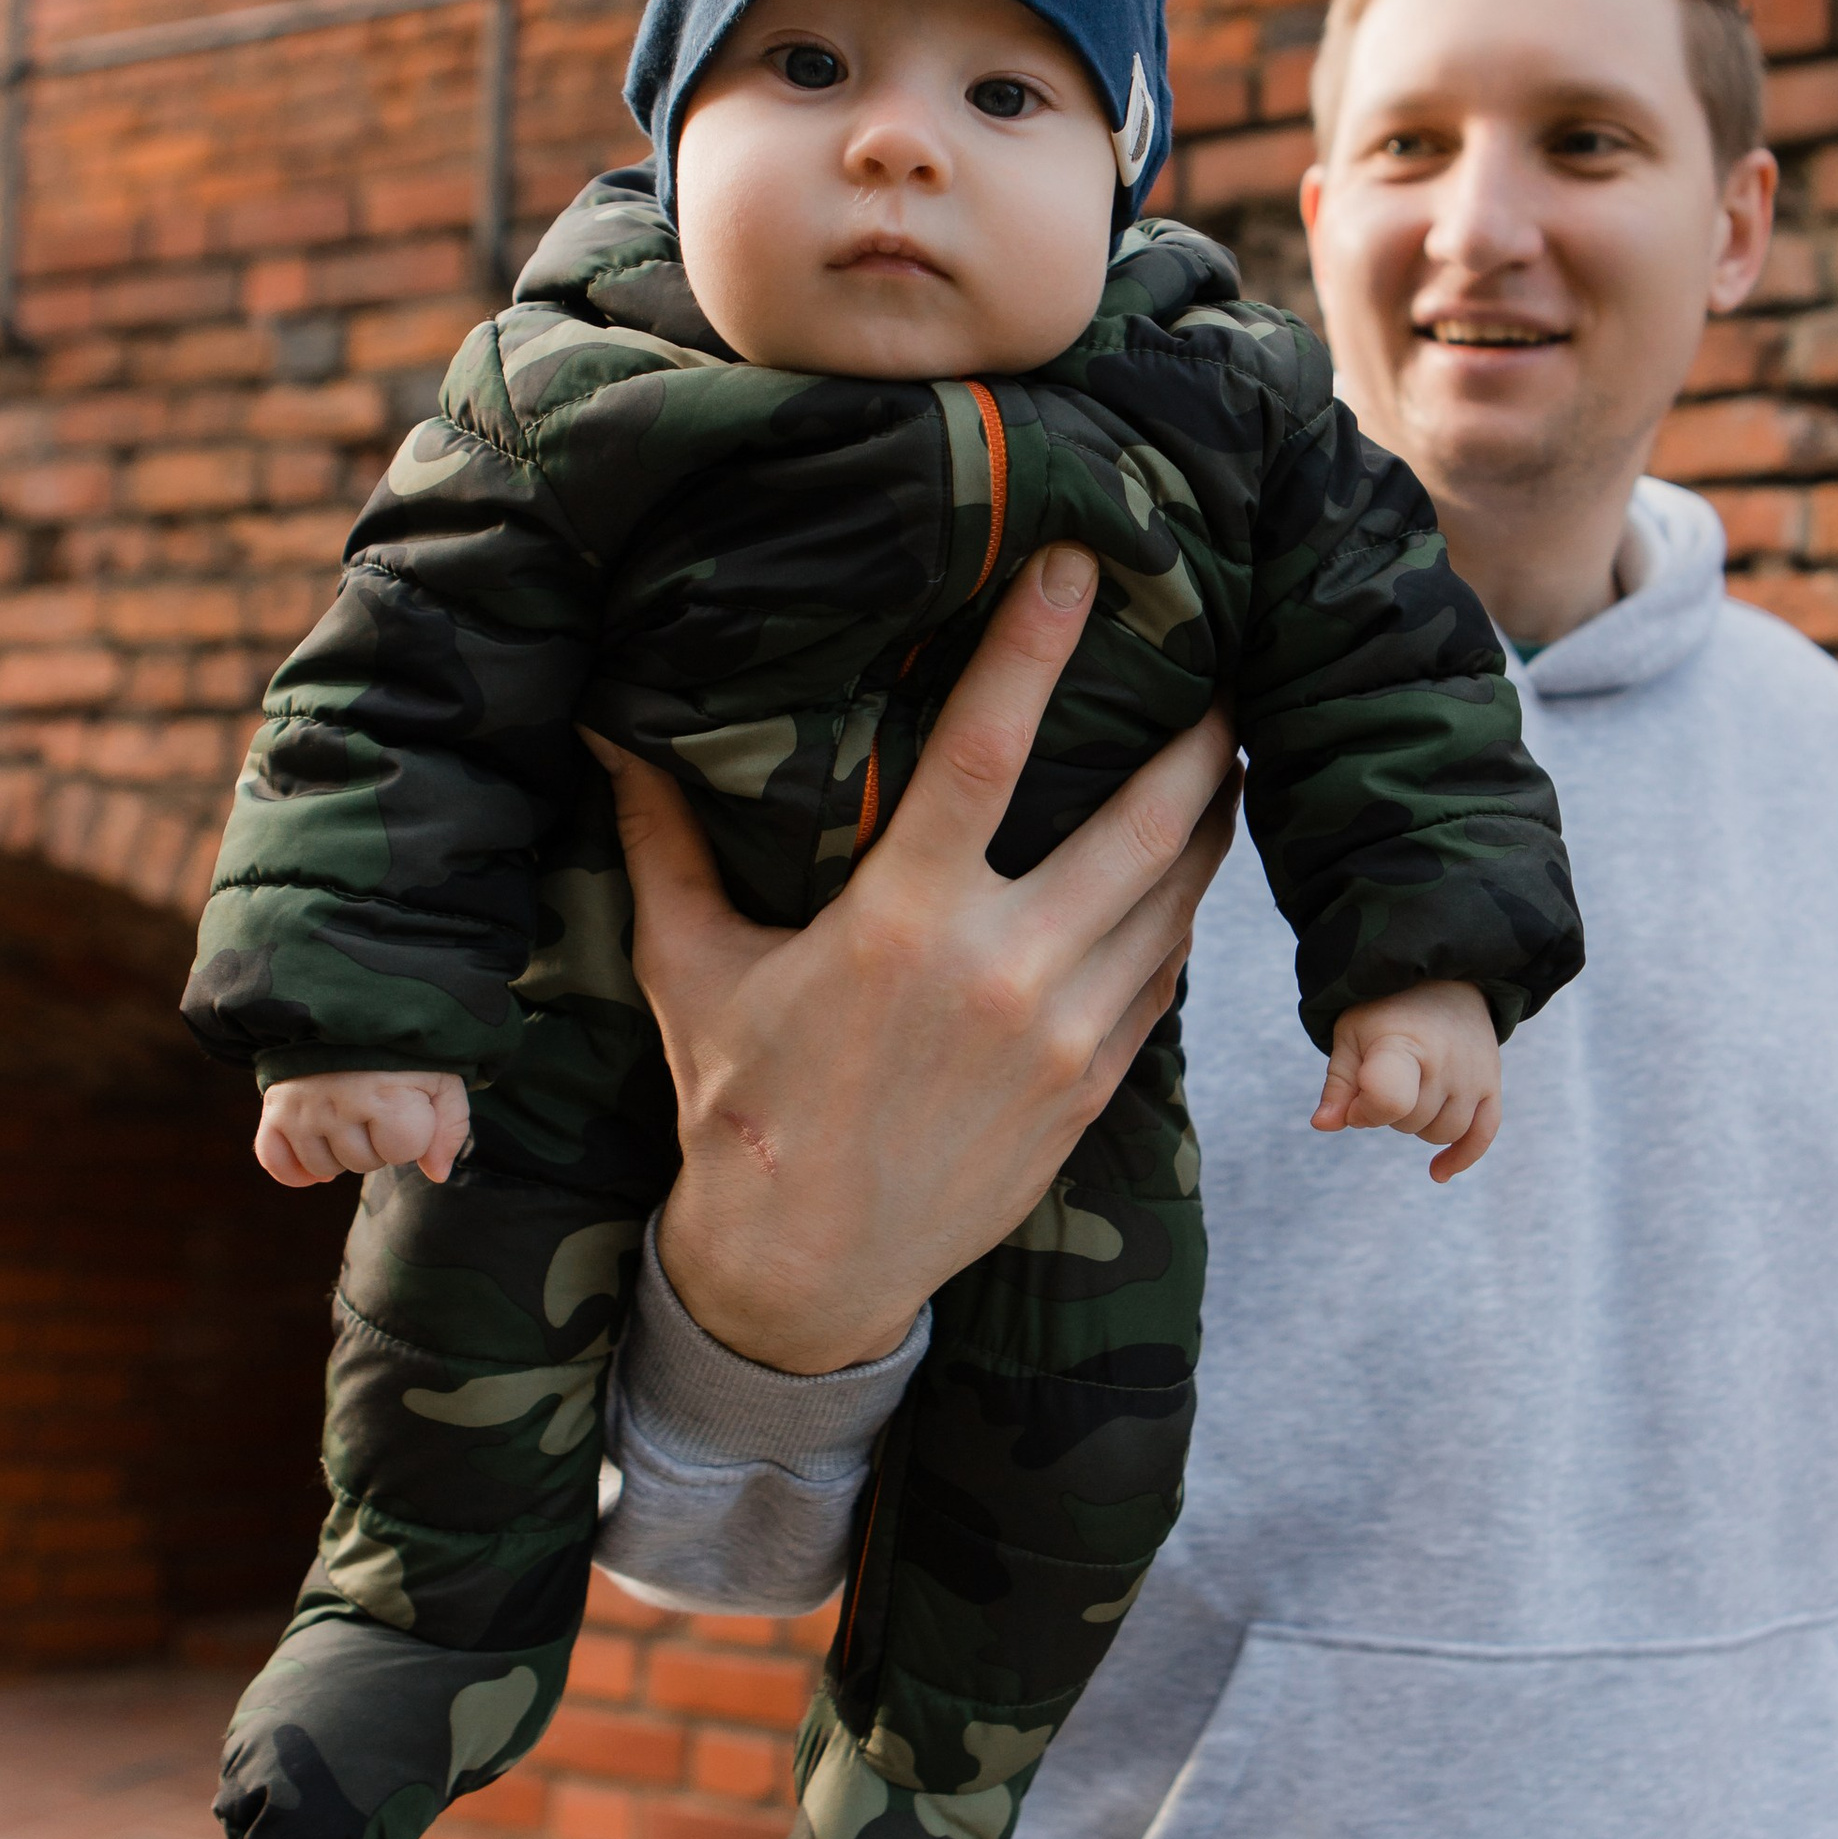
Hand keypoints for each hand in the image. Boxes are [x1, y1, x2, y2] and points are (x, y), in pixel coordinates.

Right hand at [255, 1066, 470, 1188]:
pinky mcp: (274, 1109)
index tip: (409, 1104)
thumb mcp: (441, 1077)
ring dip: (341, 1153)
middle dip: (377, 1144)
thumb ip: (450, 1127)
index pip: (405, 1151)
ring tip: (349, 1117)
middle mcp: (339, 1101)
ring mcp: (302, 1107)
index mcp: (386, 1092)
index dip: (414, 1133)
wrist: (347, 1008)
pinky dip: (295, 1169)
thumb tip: (437, 1174)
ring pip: (324, 1167)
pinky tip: (316, 1157)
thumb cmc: (402, 1049)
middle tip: (376, 1107)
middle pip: (364, 1163)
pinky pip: (276, 1162)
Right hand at [590, 543, 1239, 1372]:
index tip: (1084, 569)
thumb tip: (607, 733)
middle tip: (1224, 667)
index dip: (1037, 649)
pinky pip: (1166, 976)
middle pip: (1140, 820)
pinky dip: (1185, 913)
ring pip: (1177, 897)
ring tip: (1230, 753)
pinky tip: (1189, 870)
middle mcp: (1001, 971)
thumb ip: (662, 842)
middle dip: (1197, 735)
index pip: (986, 751)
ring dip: (1211, 818)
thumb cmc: (738, 1106)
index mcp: (901, 924)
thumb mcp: (688, 969)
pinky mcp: (1095, 1088)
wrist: (805, 1270)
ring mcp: (1064, 1035)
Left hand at [1312, 980, 1500, 1181]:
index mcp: (1403, 1044)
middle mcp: (1445, 1061)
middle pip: (1410, 1123)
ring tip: (1410, 1088)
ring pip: (1441, 1133)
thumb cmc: (1385, 1010)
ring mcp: (1474, 1075)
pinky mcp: (1492, 1084)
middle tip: (1385, 1077)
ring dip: (1419, 1124)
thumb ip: (1339, 1085)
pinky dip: (1461, 1156)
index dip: (1364, 1111)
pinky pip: (1483, 1134)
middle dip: (1389, 1112)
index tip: (1356, 1097)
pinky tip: (1437, 1173)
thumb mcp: (1350, 1036)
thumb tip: (1324, 1124)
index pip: (1389, 1101)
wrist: (1442, 977)